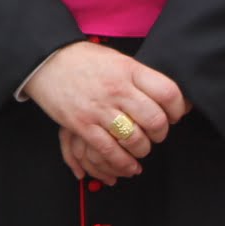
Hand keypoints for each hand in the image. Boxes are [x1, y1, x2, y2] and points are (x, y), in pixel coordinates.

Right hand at [24, 41, 187, 184]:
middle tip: (157, 133)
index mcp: (129, 70)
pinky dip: (123, 163)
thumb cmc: (85, 60)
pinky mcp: (82, 125)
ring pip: (135, 139)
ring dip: (142, 149)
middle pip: (155, 120)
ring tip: (140, 147)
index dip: (177, 109)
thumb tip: (170, 98)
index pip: (167, 92)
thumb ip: (141, 78)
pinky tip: (129, 165)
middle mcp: (117, 89)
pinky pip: (109, 151)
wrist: (46, 60)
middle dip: (161, 133)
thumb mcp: (118, 60)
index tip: (175, 115)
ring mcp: (99, 108)